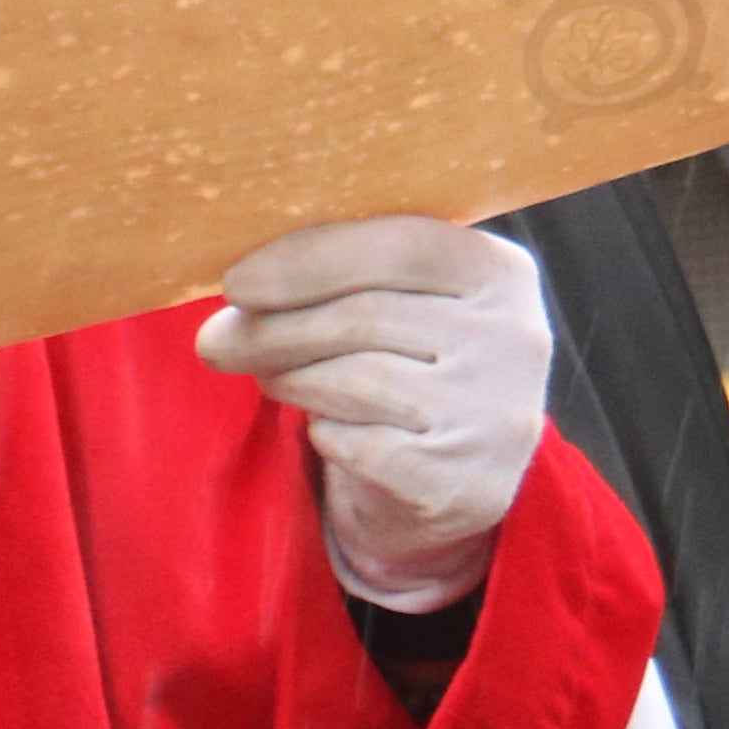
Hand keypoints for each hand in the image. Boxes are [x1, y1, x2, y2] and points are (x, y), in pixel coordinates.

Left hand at [204, 216, 552, 614]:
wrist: (460, 482)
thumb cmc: (416, 368)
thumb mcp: (414, 302)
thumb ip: (357, 273)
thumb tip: (246, 280)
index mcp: (502, 272)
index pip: (405, 246)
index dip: (312, 259)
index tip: (238, 282)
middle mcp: (513, 337)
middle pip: (367, 315)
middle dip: (275, 328)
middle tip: (215, 341)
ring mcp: (492, 411)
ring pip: (356, 379)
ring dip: (289, 377)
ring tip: (268, 377)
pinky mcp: (460, 478)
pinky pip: (358, 444)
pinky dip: (326, 435)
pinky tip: (327, 429)